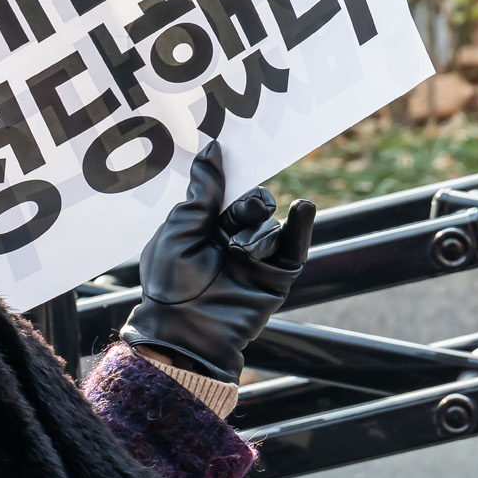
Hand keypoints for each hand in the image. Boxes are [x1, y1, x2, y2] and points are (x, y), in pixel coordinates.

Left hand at [121, 141, 314, 382]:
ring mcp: (256, 257)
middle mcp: (231, 238)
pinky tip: (306, 206)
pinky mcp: (277, 274)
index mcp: (203, 226)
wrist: (187, 331)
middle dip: (248, 205)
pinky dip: (303, 224)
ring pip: (270, 224)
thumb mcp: (181, 229)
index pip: (225, 191)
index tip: (240, 145)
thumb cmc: (171, 282)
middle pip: (254, 202)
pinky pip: (296, 244)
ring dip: (256, 235)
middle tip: (239, 216)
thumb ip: (202, 192)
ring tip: (240, 254)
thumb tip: (213, 150)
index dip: (232, 173)